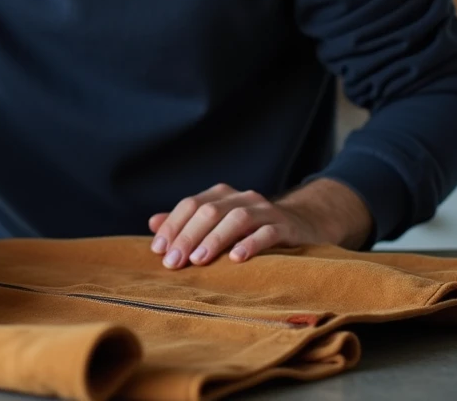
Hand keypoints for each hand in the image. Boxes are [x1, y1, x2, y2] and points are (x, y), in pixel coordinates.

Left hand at [148, 182, 333, 267]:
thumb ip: (187, 223)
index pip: (190, 204)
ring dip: (214, 239)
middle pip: (209, 210)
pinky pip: (267, 232)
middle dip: (188, 236)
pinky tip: (237, 258)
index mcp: (221, 195)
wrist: (304, 224)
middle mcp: (241, 198)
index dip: (172, 226)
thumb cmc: (251, 228)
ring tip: (198, 260)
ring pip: (236, 218)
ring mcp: (265, 210)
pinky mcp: (286, 227)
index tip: (158, 251)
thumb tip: (153, 224)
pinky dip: (250, 243)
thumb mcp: (218, 223)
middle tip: (173, 262)